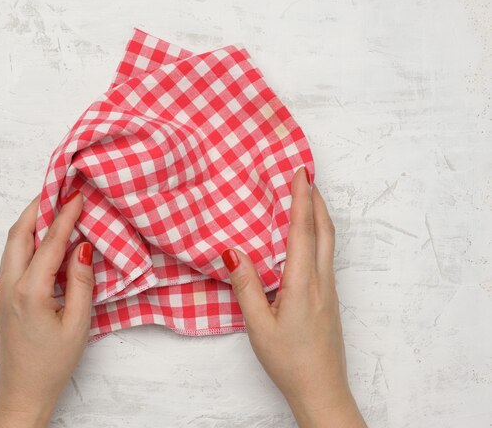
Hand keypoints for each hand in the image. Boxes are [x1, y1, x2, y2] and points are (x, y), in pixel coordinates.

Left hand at [0, 191, 93, 427]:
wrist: (23, 392)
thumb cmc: (53, 363)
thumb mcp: (78, 324)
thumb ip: (81, 282)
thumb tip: (83, 246)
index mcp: (30, 290)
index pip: (50, 241)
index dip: (65, 215)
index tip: (77, 194)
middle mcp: (9, 285)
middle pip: (19, 233)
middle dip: (38, 206)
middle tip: (58, 188)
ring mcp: (2, 290)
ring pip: (12, 243)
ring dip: (30, 221)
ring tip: (51, 205)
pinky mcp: (3, 296)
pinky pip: (13, 256)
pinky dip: (27, 238)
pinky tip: (44, 237)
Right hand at [221, 168, 365, 427]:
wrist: (321, 389)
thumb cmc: (289, 361)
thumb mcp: (258, 326)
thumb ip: (246, 287)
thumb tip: (232, 251)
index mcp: (302, 284)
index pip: (302, 231)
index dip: (301, 199)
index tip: (300, 173)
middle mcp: (321, 281)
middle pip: (324, 230)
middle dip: (316, 199)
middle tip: (307, 175)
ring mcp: (329, 289)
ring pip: (329, 242)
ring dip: (320, 215)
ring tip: (308, 197)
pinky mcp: (329, 298)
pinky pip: (326, 255)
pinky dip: (319, 234)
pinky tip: (307, 238)